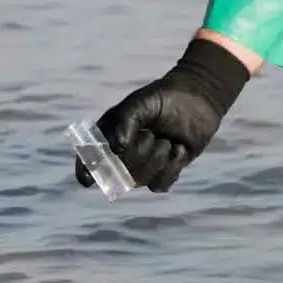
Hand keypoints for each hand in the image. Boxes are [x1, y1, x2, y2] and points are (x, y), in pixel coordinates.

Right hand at [76, 38, 249, 192]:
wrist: (198, 99)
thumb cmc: (164, 98)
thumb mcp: (140, 103)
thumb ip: (125, 121)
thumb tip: (116, 148)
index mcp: (109, 134)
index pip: (90, 158)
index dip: (85, 170)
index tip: (87, 177)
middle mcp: (122, 154)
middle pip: (118, 174)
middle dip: (136, 155)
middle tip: (150, 133)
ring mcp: (142, 166)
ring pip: (140, 180)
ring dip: (157, 158)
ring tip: (167, 139)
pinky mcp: (163, 173)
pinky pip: (159, 185)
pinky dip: (171, 167)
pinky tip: (178, 149)